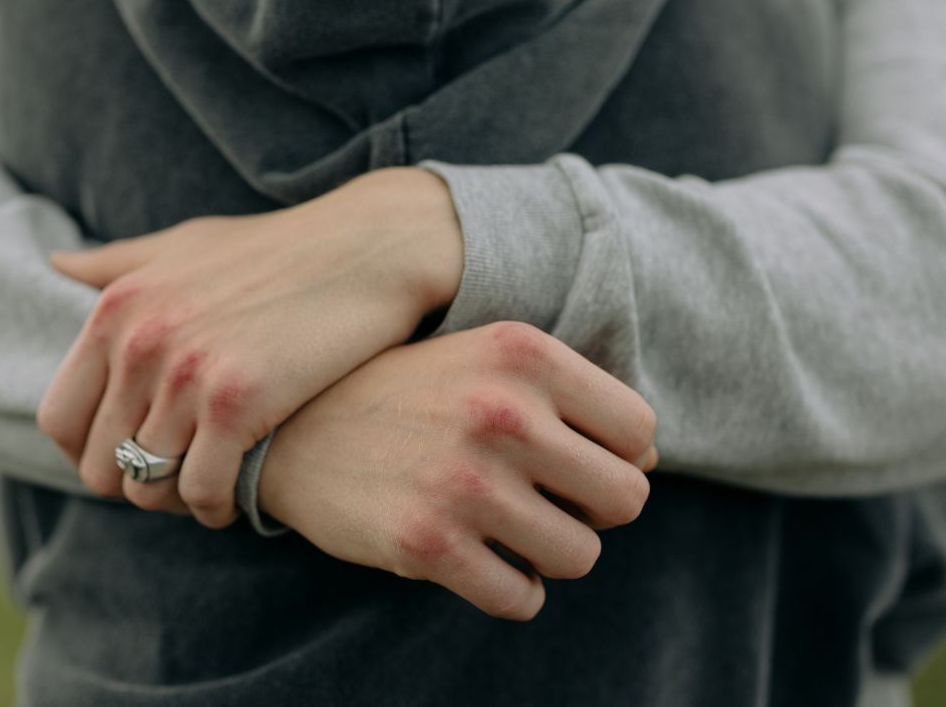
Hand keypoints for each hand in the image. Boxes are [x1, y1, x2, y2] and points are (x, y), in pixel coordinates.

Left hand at [37, 169, 462, 525]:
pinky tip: (241, 491)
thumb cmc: (280, 248)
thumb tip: (55, 264)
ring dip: (179, 498)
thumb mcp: (189, 243)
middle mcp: (140, 340)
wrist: (368, 248)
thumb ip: (120, 262)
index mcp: (118, 306)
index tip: (133, 457)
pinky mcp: (239, 401)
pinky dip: (216, 506)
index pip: (61, 418)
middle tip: (183, 476)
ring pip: (149, 486)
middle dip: (138, 483)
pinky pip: (202, 491)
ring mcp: (188, 372)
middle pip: (101, 464)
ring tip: (212, 484)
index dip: (91, 453)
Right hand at [260, 322, 658, 621]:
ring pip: (581, 556)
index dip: (615, 453)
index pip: (640, 429)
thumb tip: (651, 460)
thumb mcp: (489, 363)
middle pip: (626, 498)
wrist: (300, 426)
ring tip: (508, 524)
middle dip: (592, 507)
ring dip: (551, 550)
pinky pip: (522, 598)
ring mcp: (464, 480)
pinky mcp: (427, 544)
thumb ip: (572, 399)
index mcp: (524, 352)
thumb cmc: (414, 392)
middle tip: (545, 496)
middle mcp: (501, 410)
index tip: (574, 456)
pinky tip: (481, 557)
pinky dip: (512, 587)